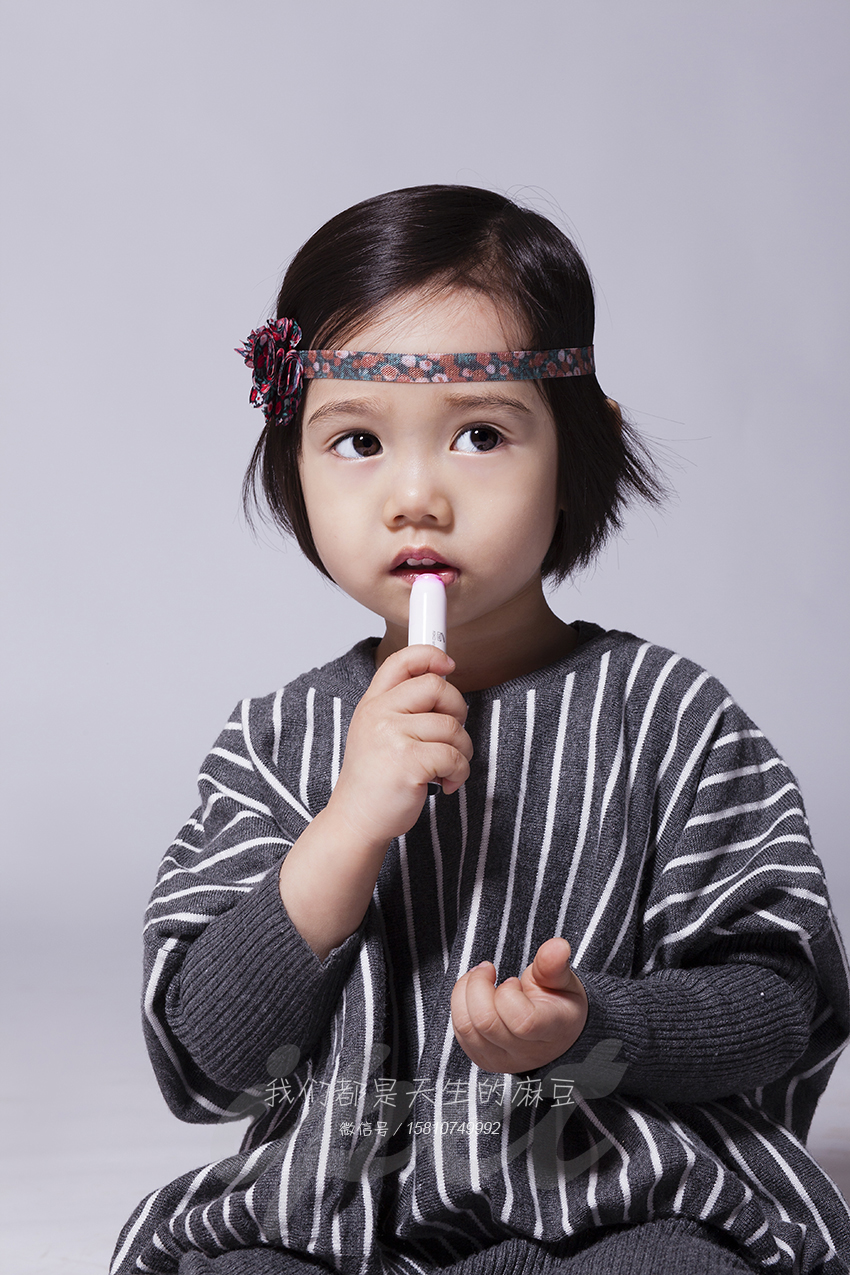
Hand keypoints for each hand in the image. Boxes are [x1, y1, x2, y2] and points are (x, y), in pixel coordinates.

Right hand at [326, 644, 472, 850]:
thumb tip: (443, 681)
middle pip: (437, 687)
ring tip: (447, 768)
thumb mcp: (377, 732)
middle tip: (452, 735)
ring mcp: (391, 737)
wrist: (356, 820)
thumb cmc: (374, 780)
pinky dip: (459, 773)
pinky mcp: (408, 762)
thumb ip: (402, 707)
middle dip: (458, 710)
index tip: (449, 664)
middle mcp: (379, 714)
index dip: (430, 655)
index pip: (402, 660)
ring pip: (452, 727)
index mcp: (373, 703)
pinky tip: (445, 783)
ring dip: (462, 751)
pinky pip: (454, 756)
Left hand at [450, 937, 587, 1073]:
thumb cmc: (559, 1003)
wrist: (554, 1034)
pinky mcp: (483, 1059)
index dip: (508, 994)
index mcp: (551, 1030)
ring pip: (466, 1027)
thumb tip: (558, 946)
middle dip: (478, 985)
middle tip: (488, 970)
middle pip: (486, 1022)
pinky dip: (460, 1005)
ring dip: (464, 993)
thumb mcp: (563, 980)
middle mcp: (525, 1052)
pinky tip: (474, 994)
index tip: (512, 980)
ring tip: (479, 977)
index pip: (522, 1021)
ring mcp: (502, 1059)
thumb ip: (554, 964)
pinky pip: (460, 1032)